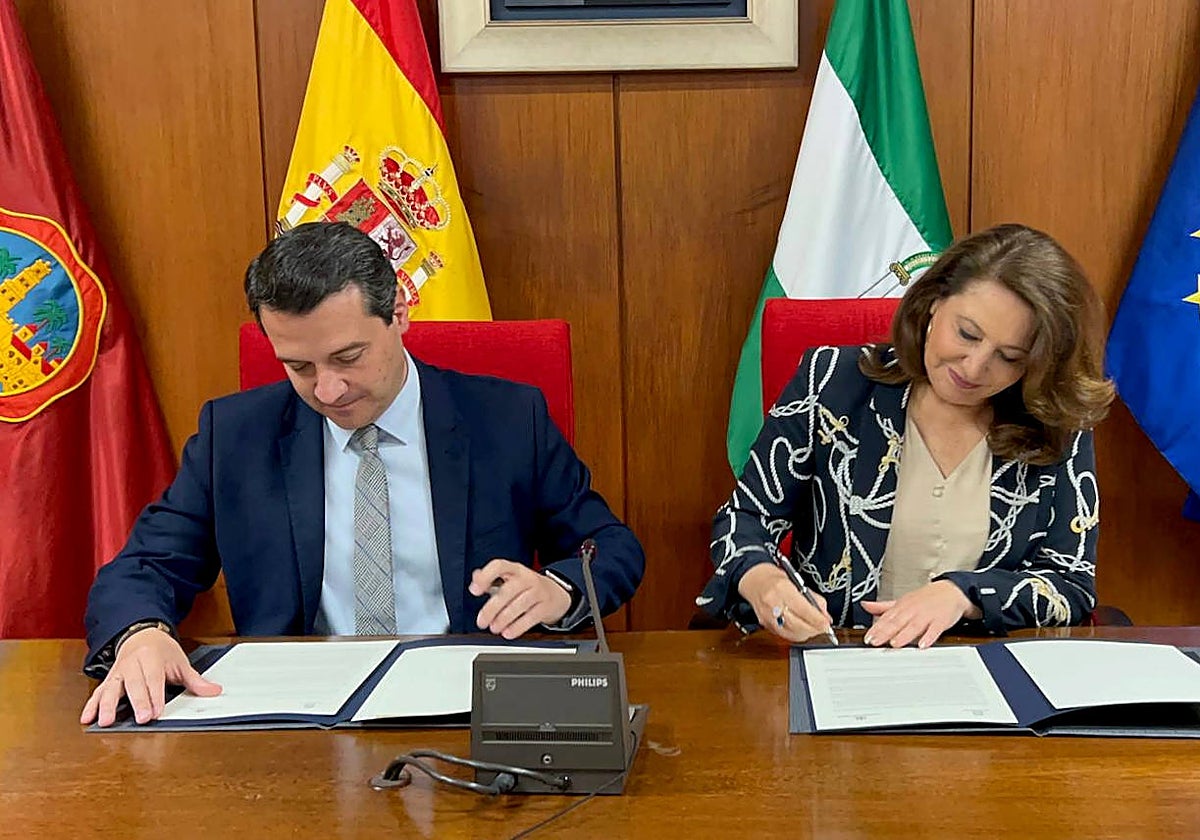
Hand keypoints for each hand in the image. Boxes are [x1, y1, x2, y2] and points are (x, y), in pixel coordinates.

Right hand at [80, 628, 221, 727]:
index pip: (154, 677)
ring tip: (105, 722)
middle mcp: (132, 663)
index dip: (155, 695)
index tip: (157, 712)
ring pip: (111, 688)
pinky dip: (92, 705)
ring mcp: (118, 671)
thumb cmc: (162, 652)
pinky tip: (87, 718)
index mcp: (152, 657)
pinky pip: (98, 692)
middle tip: (141, 718)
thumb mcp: (180, 662)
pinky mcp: (108, 679)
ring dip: (107, 705)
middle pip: (133, 684)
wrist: (142, 635)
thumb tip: (214, 691)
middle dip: (137, 702)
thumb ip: (195, 680)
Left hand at [470, 559, 571, 639]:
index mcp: (515, 569)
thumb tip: (476, 576)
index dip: (485, 577)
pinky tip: (508, 632)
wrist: (556, 594)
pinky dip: (518, 627)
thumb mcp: (511, 578)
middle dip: (492, 608)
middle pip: (508, 591)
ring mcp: (538, 592)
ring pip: (519, 605)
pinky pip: (531, 617)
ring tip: (494, 628)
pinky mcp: (546, 607)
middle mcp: (527, 578)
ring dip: (503, 619)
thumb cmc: (527, 587)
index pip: (499, 566)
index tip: (474, 590)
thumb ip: (490, 578)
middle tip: (482, 621)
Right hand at [737, 562, 833, 642]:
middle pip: (797, 625)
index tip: (827, 623)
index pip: (803, 610)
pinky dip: (797, 635)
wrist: (754, 580)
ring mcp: (767, 616)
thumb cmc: (774, 579)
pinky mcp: (766, 625)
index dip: (817, 620)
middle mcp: (773, 604)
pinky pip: (785, 635)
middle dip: (814, 629)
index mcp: (782, 589)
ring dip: (807, 633)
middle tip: (823, 627)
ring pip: (792, 633)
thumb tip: (825, 615)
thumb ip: (813, 599)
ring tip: (814, 628)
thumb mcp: (797, 582)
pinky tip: (802, 630)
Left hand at [861, 580, 981, 648]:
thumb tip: (865, 606)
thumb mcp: (902, 600)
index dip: (876, 628)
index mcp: (902, 606)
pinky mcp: (941, 621)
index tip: (868, 638)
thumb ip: (883, 606)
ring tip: (895, 644)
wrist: (950, 591)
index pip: (886, 618)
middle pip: (897, 622)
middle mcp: (912, 610)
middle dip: (885, 632)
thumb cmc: (925, 598)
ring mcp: (927, 615)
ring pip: (914, 626)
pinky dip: (929, 637)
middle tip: (875, 642)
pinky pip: (935, 630)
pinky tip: (923, 645)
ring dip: (904, 635)